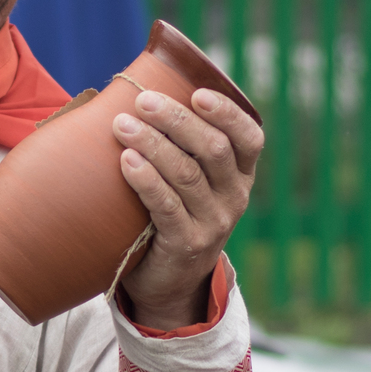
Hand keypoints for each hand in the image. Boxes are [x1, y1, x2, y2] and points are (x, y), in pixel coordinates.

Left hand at [114, 88, 263, 330]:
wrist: (169, 280)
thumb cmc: (171, 212)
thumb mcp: (188, 179)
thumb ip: (179, 144)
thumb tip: (138, 92)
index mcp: (240, 174)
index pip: (248, 138)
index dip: (226, 113)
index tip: (197, 93)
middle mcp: (234, 197)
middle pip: (213, 149)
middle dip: (177, 120)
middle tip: (143, 101)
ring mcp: (213, 223)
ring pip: (186, 174)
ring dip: (153, 144)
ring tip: (122, 125)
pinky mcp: (186, 243)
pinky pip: (166, 206)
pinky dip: (146, 179)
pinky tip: (126, 160)